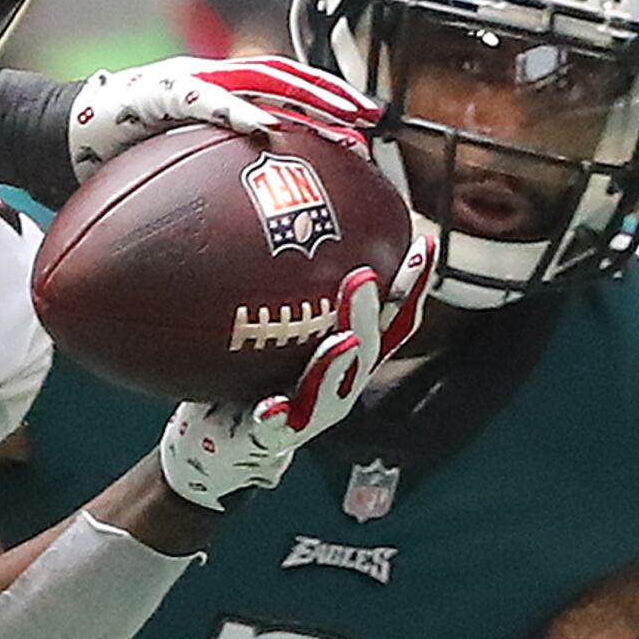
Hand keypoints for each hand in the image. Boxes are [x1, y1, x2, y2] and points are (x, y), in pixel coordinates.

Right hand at [63, 53, 373, 179]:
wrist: (47, 136)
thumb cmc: (100, 162)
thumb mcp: (161, 175)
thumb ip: (198, 190)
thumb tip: (232, 245)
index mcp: (211, 98)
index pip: (277, 94)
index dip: (320, 107)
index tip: (358, 133)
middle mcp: (206, 81)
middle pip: (283, 79)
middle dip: (329, 95)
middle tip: (370, 118)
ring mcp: (185, 80)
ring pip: (260, 77)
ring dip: (303, 95)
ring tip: (340, 114)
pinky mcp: (158, 90)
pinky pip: (205, 99)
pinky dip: (236, 110)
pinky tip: (265, 127)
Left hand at [151, 216, 438, 508]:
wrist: (215, 450)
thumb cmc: (243, 375)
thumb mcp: (263, 322)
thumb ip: (278, 277)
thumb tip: (289, 188)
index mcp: (342, 353)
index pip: (388, 316)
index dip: (411, 284)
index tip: (424, 241)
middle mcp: (335, 384)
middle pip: (368, 347)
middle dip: (372, 313)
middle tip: (364, 278)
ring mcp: (306, 417)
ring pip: (333, 393)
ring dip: (339, 365)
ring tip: (344, 340)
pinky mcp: (268, 441)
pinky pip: (274, 430)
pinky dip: (278, 417)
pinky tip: (273, 406)